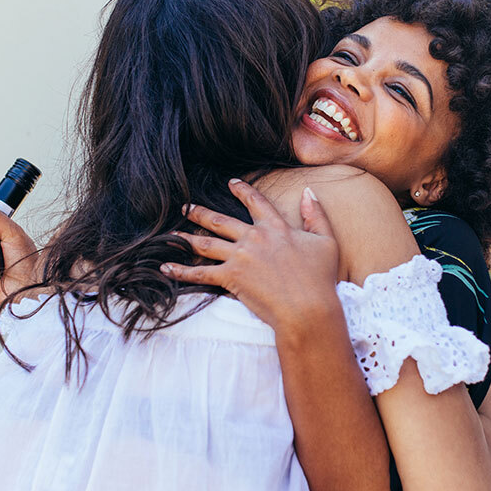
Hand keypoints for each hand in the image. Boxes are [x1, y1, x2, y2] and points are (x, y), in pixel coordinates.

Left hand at [161, 179, 341, 339]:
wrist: (307, 307)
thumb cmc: (320, 278)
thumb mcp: (326, 241)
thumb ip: (316, 215)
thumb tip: (309, 192)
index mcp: (276, 227)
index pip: (255, 202)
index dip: (242, 190)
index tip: (231, 182)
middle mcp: (254, 237)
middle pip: (221, 220)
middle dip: (201, 213)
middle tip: (186, 207)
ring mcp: (240, 257)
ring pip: (206, 243)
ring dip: (186, 237)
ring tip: (172, 234)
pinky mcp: (230, 277)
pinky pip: (200, 273)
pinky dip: (181, 270)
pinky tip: (165, 267)